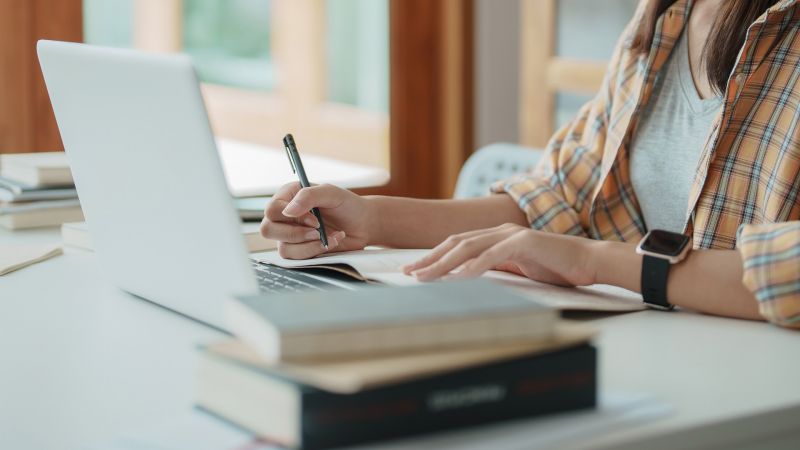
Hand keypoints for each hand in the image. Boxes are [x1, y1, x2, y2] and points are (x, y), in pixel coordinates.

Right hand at [260, 182, 371, 258]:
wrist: (363, 224)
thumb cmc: (347, 205)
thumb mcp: (331, 193)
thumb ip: (309, 196)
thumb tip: (288, 211)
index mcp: (288, 196)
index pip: (272, 209)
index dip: (290, 217)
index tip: (314, 219)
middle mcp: (285, 216)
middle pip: (268, 230)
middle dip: (295, 234)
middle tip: (317, 230)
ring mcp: (290, 234)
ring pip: (283, 247)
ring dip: (308, 245)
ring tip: (328, 236)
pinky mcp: (299, 250)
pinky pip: (295, 258)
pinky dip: (314, 252)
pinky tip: (328, 243)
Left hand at [402, 223, 597, 286]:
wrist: (588, 261)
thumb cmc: (555, 267)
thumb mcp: (518, 269)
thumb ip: (495, 268)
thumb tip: (469, 278)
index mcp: (495, 236)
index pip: (456, 244)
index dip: (433, 256)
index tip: (414, 270)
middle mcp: (499, 231)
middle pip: (455, 243)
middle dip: (429, 258)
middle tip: (407, 273)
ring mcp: (511, 235)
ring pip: (468, 247)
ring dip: (444, 263)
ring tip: (425, 276)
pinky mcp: (524, 242)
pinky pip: (493, 255)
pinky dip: (475, 266)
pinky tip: (460, 276)